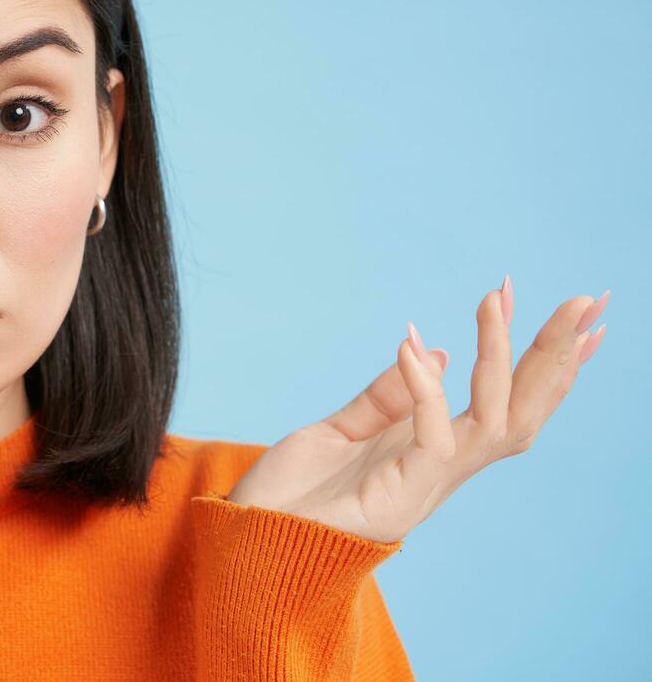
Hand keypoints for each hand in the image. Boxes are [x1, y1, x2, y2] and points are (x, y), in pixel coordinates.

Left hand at [226, 277, 609, 542]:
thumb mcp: (340, 429)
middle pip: (524, 409)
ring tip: (497, 299)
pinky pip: (432, 439)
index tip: (584, 318)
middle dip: (557, 355)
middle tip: (588, 299)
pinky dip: (427, 392)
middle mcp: (443, 468)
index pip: (508, 402)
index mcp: (434, 450)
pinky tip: (414, 346)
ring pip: (495, 421)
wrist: (250, 539)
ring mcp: (427, 484)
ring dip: (502, 357)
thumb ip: (385, 397)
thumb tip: (434, 351)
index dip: (548, 365)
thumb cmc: (293, 491)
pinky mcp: (401, 497)